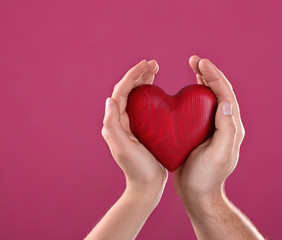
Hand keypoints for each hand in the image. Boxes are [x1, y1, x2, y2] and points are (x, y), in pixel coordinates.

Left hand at [85, 60, 167, 239]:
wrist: (147, 186)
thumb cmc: (138, 169)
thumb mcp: (125, 149)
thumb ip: (114, 125)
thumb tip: (110, 100)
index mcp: (115, 123)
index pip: (121, 92)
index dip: (132, 76)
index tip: (146, 64)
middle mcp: (120, 121)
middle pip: (128, 91)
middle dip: (139, 75)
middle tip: (153, 63)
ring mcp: (131, 124)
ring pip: (136, 96)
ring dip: (144, 81)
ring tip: (155, 69)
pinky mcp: (142, 128)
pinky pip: (144, 106)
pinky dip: (150, 94)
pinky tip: (158, 89)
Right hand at [174, 55, 244, 201]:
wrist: (198, 194)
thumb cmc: (206, 178)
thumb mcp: (218, 156)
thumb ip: (226, 130)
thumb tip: (227, 101)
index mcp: (231, 127)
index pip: (225, 94)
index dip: (214, 76)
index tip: (200, 63)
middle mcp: (225, 124)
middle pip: (219, 92)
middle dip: (209, 73)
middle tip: (195, 60)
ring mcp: (213, 127)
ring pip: (210, 98)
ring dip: (203, 80)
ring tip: (193, 67)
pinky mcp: (202, 131)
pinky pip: (199, 108)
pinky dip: (195, 94)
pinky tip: (187, 89)